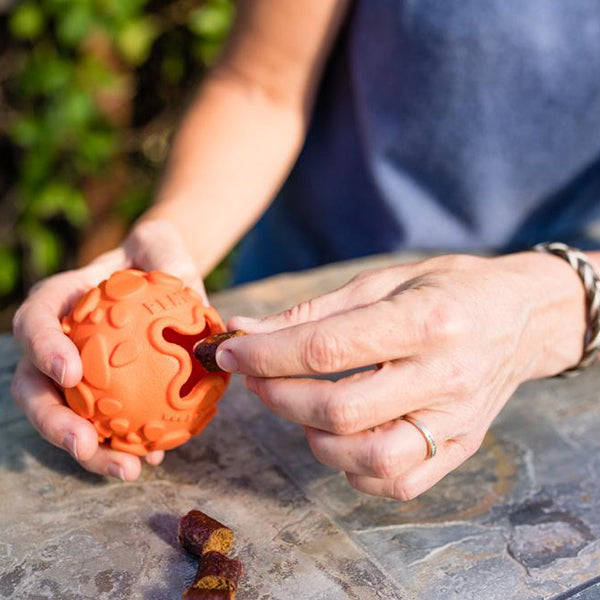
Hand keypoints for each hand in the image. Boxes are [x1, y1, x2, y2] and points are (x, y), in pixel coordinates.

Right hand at [11, 220, 205, 480]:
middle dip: (52, 421)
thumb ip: (164, 251)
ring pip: (65, 417)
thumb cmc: (156, 263)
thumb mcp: (162, 245)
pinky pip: (104, 425)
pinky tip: (153, 460)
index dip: (43, 348)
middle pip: (34, 386)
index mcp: (59, 302)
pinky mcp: (100, 397)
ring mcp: (74, 375)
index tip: (70, 373)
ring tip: (127, 470)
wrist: (164, 287)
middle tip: (84, 444)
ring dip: (89, 451)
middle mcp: (56, 343)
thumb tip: (180, 276)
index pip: (36, 321)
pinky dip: (122, 447)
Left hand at [218, 253, 584, 499]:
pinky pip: (397, 481)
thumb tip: (246, 331)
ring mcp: (458, 420)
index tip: (230, 352)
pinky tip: (342, 435)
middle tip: (255, 377)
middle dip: (278, 396)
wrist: (522, 315)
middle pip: (340, 409)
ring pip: (368, 457)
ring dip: (313, 436)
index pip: (328, 349)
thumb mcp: (383, 282)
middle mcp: (446, 376)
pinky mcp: (463, 447)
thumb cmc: (448, 288)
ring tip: (300, 405)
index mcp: (427, 320)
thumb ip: (313, 312)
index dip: (266, 354)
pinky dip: (353, 466)